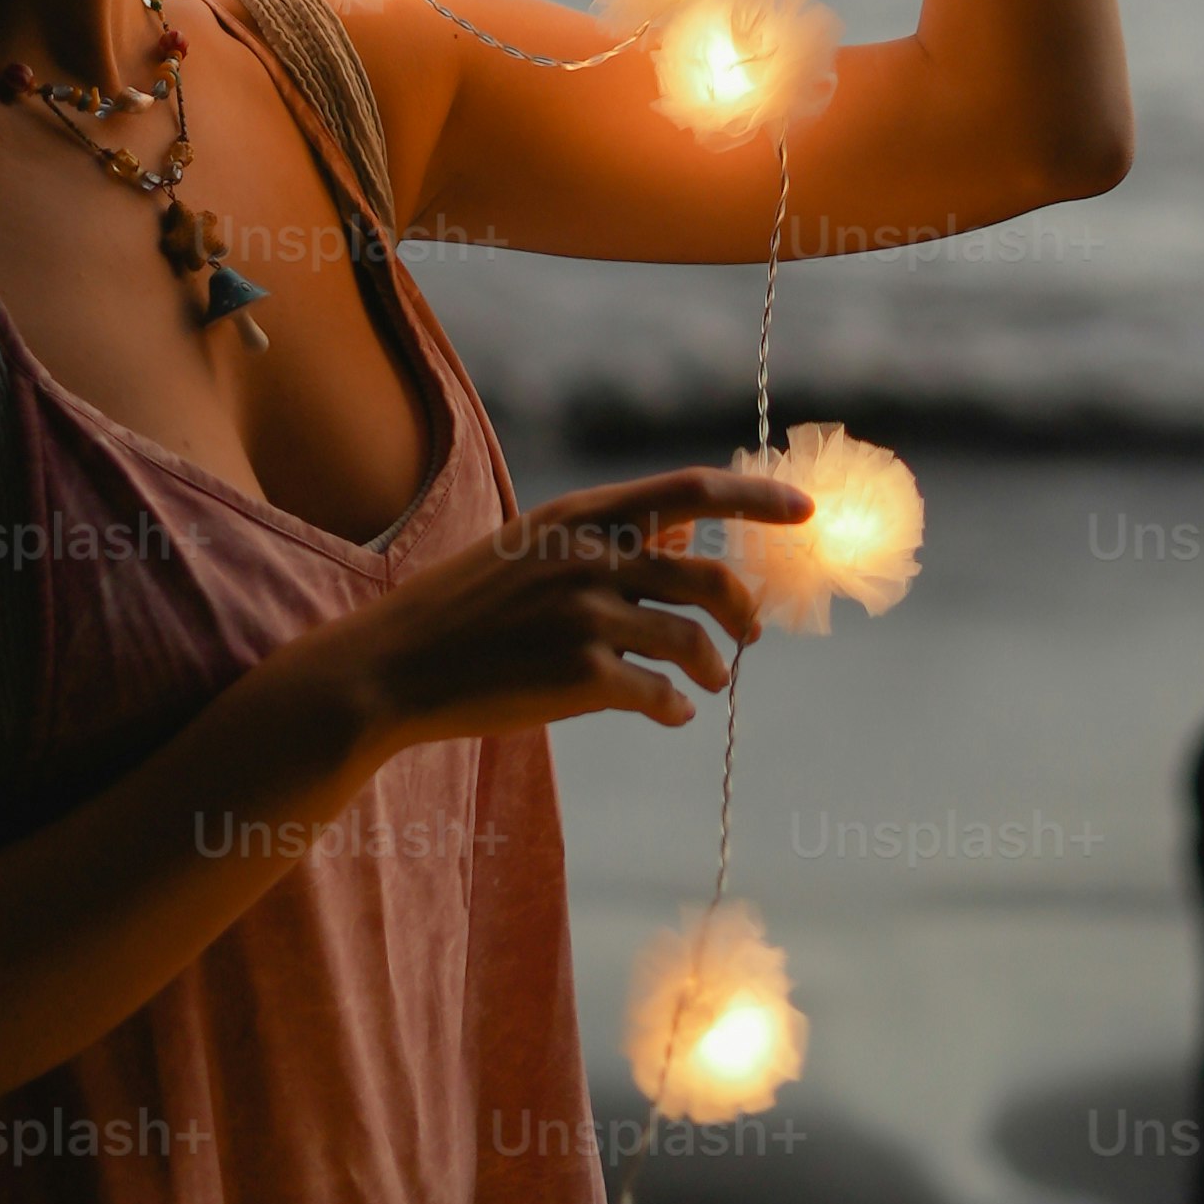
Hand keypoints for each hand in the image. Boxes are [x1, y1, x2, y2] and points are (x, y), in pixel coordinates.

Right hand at [321, 466, 813, 751]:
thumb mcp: (532, 546)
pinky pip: (660, 695)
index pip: (690, 491)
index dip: (756, 500)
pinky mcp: (579, 675)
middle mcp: (588, 556)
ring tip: (707, 680)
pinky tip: (667, 711)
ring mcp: (584, 616)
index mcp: (579, 515)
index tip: (805, 510)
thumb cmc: (468, 607)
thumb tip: (689, 532)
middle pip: (709, 575)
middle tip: (749, 635)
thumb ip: (608, 536)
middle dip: (744, 610)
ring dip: (714, 665)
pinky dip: (674, 707)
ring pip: (693, 640)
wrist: (398, 665)